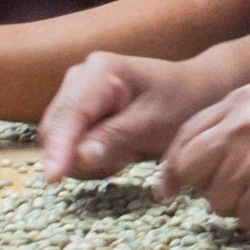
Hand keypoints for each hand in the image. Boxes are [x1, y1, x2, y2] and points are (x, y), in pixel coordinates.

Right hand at [38, 52, 222, 181]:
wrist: (196, 92)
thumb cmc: (181, 104)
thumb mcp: (153, 124)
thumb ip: (115, 138)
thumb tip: (80, 157)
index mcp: (99, 71)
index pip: (69, 115)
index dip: (58, 148)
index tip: (53, 178)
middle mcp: (80, 78)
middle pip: (55, 127)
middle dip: (75, 156)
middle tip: (120, 164)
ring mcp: (77, 94)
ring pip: (59, 139)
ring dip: (85, 158)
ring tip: (126, 155)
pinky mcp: (80, 112)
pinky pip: (70, 143)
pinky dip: (90, 156)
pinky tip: (119, 153)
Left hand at [153, 82, 249, 229]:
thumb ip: (245, 122)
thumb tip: (212, 155)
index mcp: (242, 101)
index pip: (186, 136)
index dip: (174, 165)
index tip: (168, 187)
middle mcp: (241, 127)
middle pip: (189, 169)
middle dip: (201, 188)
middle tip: (224, 200)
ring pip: (218, 201)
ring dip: (242, 206)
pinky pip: (247, 220)